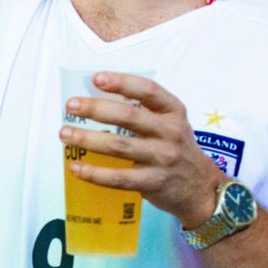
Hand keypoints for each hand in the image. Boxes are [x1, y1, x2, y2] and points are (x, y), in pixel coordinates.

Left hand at [60, 72, 227, 229]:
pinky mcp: (154, 183)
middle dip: (95, 109)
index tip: (96, 78)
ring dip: (87, 139)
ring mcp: (163, 159)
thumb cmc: (177, 149)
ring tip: (64, 134)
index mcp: (173, 112)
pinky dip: (94, 173)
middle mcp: (171, 132)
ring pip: (119, 146)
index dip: (121, 82)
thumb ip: (144, 111)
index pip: (148, 90)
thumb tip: (95, 99)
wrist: (203, 189)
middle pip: (128, 116)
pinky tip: (76, 167)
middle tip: (70, 106)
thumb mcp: (171, 124)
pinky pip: (119, 178)